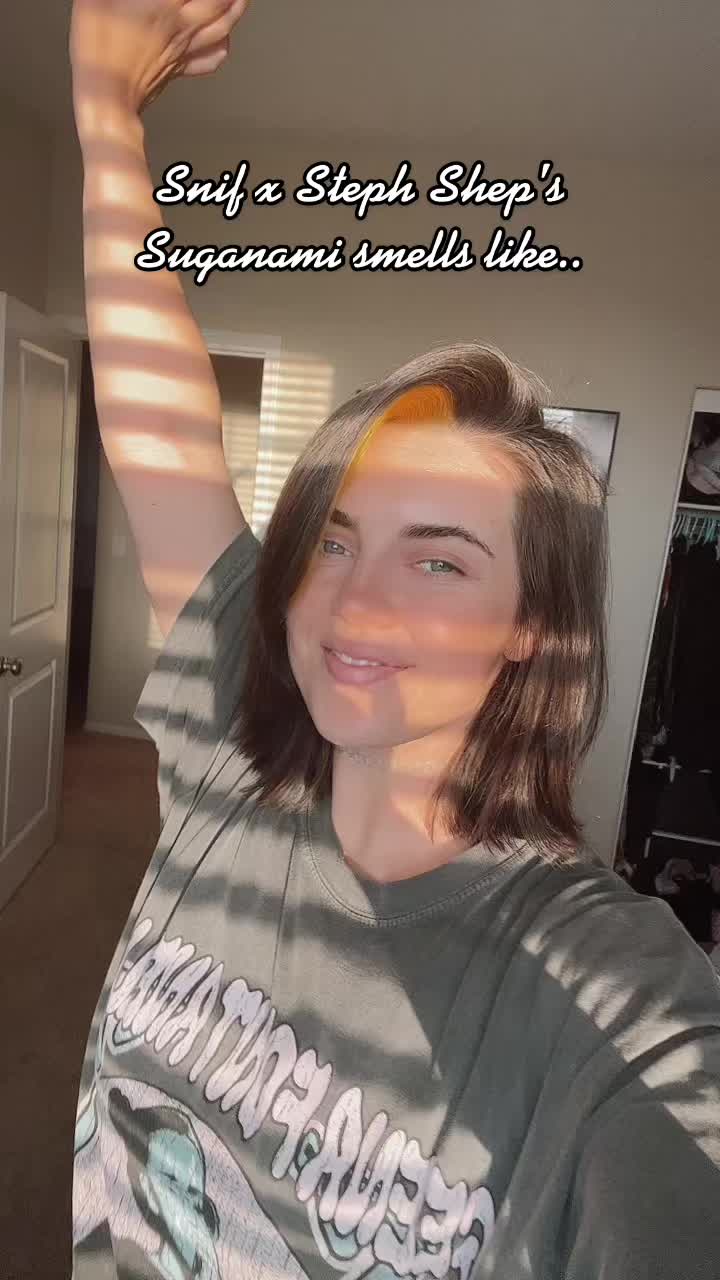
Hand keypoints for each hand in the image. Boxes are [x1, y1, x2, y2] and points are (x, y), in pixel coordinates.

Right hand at [69, 0, 250, 115]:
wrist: (107, 99)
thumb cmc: (98, 49)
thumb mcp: (97, 0)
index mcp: (164, 5)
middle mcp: (181, 25)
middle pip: (221, 1)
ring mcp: (184, 49)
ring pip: (223, 26)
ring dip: (236, 9)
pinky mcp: (180, 68)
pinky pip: (211, 58)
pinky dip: (223, 45)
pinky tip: (225, 38)